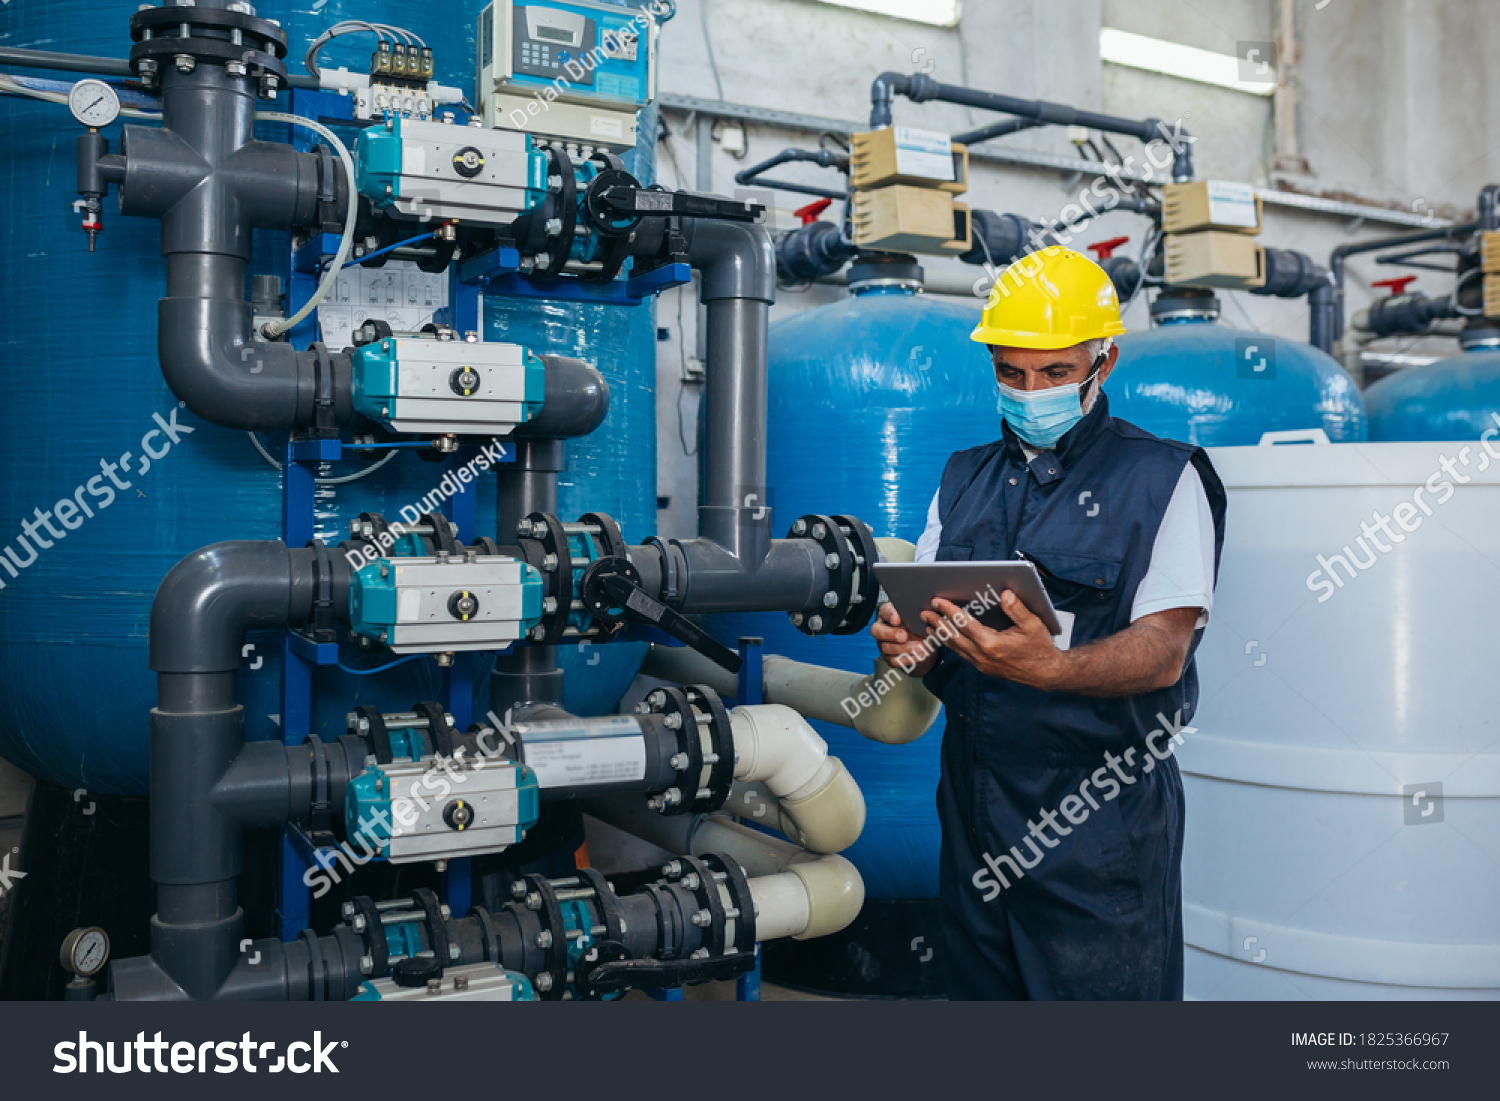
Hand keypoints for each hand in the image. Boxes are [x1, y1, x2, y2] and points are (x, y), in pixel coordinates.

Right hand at [871, 601, 939, 677]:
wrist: (925, 644)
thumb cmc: (920, 626)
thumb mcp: (921, 619)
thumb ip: (918, 616)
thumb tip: (924, 615)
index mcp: (888, 613)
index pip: (884, 611)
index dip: (889, 615)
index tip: (897, 619)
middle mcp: (882, 628)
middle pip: (877, 630)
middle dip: (891, 634)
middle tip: (904, 636)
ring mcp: (883, 644)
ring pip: (886, 647)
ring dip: (903, 649)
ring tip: (919, 648)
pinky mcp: (888, 657)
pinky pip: (893, 660)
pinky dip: (907, 659)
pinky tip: (918, 656)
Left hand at [920, 591, 1065, 689]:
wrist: (1045, 674)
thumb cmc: (1040, 648)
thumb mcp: (1033, 625)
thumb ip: (1017, 609)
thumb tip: (1005, 594)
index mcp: (992, 643)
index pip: (964, 623)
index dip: (949, 610)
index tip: (937, 601)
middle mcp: (982, 655)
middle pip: (953, 636)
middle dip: (937, 622)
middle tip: (924, 611)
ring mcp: (981, 664)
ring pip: (954, 647)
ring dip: (940, 634)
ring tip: (928, 623)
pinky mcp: (982, 668)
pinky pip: (961, 654)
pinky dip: (950, 644)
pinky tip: (945, 637)